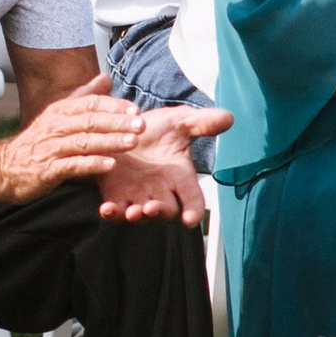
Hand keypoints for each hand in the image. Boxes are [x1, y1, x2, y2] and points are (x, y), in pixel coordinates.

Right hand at [0, 72, 149, 201]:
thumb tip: (106, 78)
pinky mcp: (46, 170)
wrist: (2, 168)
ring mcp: (50, 148)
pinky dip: (91, 164)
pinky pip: (71, 165)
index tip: (136, 109)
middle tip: (141, 124)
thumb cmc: (37, 142)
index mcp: (61, 111)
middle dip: (118, 122)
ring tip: (132, 142)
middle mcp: (56, 126)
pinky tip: (109, 165)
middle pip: (91, 121)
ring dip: (109, 141)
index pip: (91, 103)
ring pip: (83, 141)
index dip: (114, 105)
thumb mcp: (58, 115)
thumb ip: (84, 97)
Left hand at [95, 106, 220, 224]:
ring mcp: (137, 196)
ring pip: (139, 214)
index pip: (193, 198)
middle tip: (153, 208)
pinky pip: (115, 211)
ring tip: (133, 212)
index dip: (194, 210)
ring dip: (136, 216)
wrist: (124, 128)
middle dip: (160, 213)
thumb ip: (202, 123)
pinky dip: (112, 213)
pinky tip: (107, 209)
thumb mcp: (179, 122)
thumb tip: (228, 117)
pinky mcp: (114, 195)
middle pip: (166, 211)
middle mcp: (161, 192)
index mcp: (180, 177)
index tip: (192, 219)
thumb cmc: (156, 128)